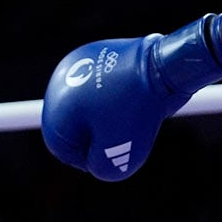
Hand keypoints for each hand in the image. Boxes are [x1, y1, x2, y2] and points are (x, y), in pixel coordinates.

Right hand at [41, 13, 221, 180]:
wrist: (164, 66)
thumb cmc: (138, 110)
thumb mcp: (119, 156)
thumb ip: (100, 167)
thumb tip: (96, 162)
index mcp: (57, 106)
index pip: (60, 146)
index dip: (88, 158)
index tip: (113, 152)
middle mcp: (61, 81)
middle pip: (71, 124)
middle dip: (96, 134)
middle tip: (123, 134)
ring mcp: (79, 63)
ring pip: (86, 105)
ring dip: (104, 116)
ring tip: (129, 114)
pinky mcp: (97, 54)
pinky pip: (99, 86)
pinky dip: (112, 96)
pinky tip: (131, 97)